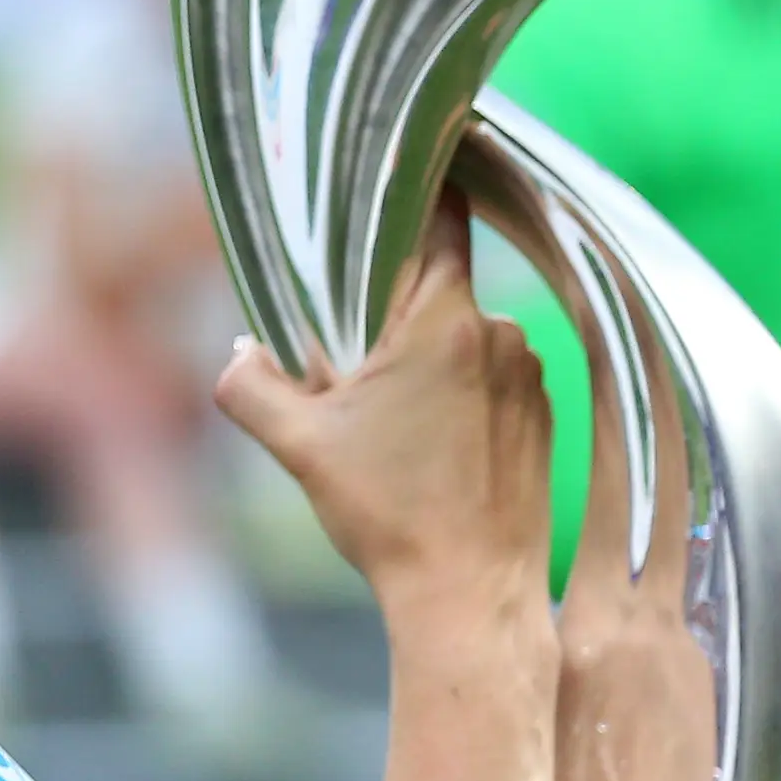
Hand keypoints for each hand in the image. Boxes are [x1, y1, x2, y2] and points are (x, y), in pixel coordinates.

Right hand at [214, 195, 551, 634]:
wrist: (470, 596)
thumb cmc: (390, 515)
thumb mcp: (298, 446)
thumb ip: (250, 384)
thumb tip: (238, 354)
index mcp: (443, 320)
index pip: (439, 216)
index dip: (411, 194)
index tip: (387, 185)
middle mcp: (498, 334)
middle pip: (437, 285)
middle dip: (391, 311)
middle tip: (351, 359)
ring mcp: (528, 375)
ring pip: (462, 336)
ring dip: (424, 358)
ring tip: (389, 421)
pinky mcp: (542, 415)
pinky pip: (490, 376)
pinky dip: (457, 394)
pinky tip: (428, 447)